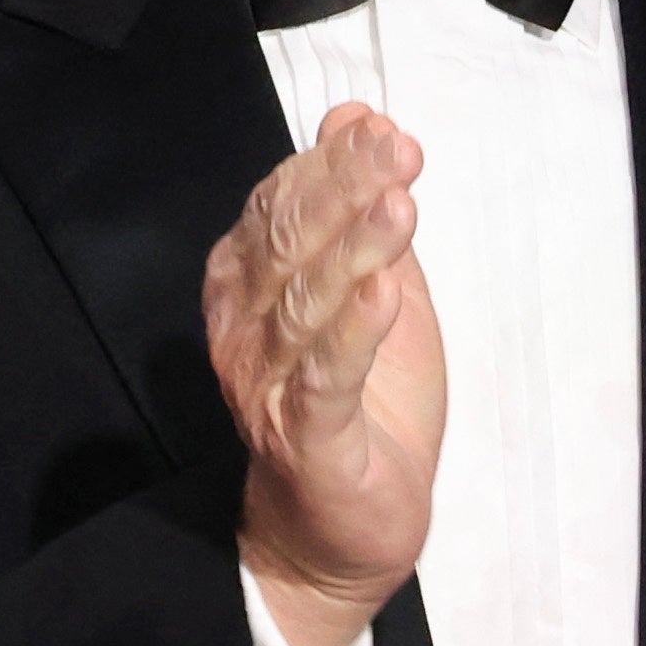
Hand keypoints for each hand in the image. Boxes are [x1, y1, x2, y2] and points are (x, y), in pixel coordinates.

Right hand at [205, 102, 446, 645]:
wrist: (341, 530)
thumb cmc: (359, 402)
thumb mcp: (371, 285)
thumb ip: (360, 207)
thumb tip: (357, 116)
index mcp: (251, 285)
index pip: (278, 206)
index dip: (328, 164)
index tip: (381, 128)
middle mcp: (246, 329)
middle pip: (286, 245)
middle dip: (343, 189)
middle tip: (395, 149)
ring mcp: (269, 385)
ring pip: (305, 306)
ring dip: (354, 251)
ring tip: (399, 207)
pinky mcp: (306, 441)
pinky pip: (323, 382)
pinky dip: (353, 336)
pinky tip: (385, 294)